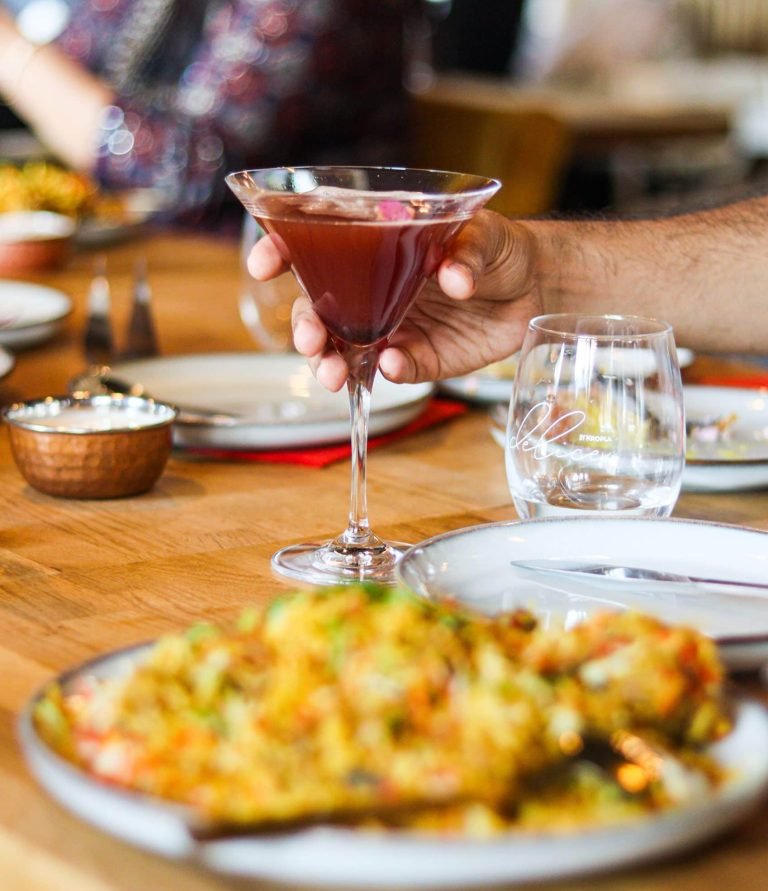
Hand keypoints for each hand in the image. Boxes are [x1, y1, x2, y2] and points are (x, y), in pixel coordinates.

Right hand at [247, 210, 542, 389]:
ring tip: (332, 372)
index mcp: (374, 248)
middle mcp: (372, 289)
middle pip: (320, 309)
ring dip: (330, 361)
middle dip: (305, 326)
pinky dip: (387, 370)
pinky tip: (391, 364)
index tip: (266, 264)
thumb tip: (451, 278)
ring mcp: (391, 327)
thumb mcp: (486, 233)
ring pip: (344, 348)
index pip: (314, 247)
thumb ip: (467, 250)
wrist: (535, 288)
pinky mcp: (416, 358)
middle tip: (311, 340)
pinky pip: (392, 369)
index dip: (281, 251)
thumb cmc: (500, 248)